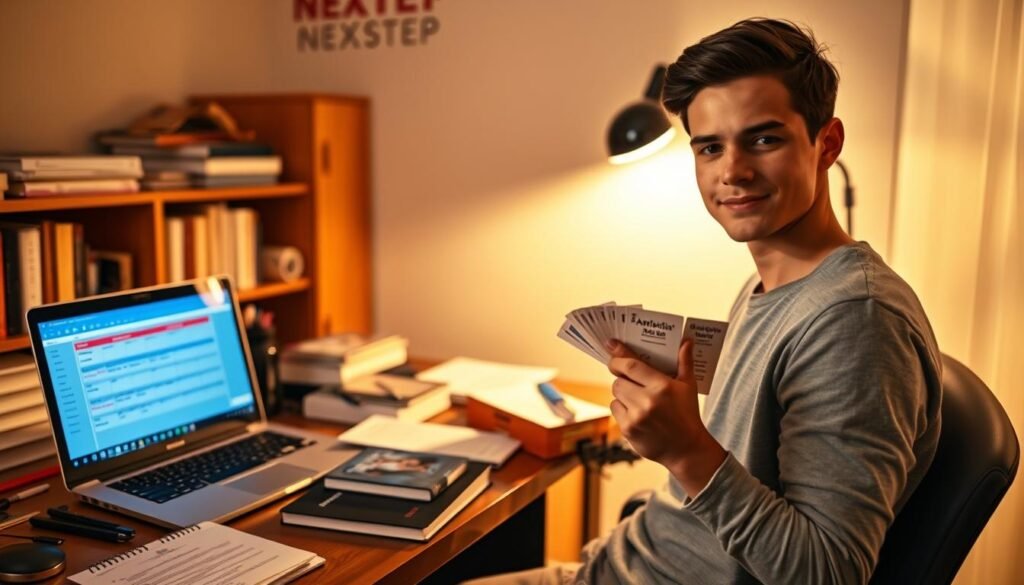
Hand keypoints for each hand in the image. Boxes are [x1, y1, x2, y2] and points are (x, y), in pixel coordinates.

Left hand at [606, 338, 726, 496]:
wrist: (687, 449)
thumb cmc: (687, 414)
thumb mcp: (689, 386)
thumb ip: (685, 362)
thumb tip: (687, 340)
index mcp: (661, 387)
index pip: (631, 366)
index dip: (618, 356)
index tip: (611, 345)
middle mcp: (647, 401)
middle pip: (618, 381)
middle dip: (623, 379)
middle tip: (634, 382)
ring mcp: (636, 417)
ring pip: (615, 395)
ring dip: (622, 394)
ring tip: (638, 399)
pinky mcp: (628, 430)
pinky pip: (615, 411)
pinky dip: (622, 410)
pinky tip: (637, 413)